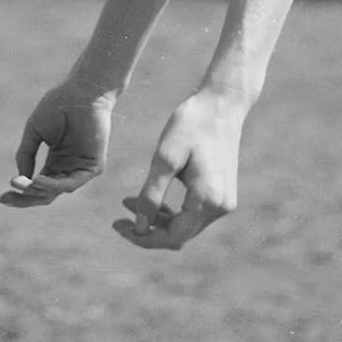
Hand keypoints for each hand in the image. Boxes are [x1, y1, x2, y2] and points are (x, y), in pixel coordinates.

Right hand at [0, 82, 115, 208]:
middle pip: (46, 193)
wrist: (81, 91)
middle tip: (6, 198)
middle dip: (26, 197)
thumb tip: (19, 179)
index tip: (2, 198)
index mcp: (56, 161)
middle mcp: (68, 168)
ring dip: (37, 190)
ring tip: (21, 184)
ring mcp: (81, 168)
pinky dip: (55, 184)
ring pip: (57, 190)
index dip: (20, 192)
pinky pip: (72, 182)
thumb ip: (26, 154)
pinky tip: (38, 180)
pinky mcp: (93, 166)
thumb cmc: (59, 106)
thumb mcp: (35, 131)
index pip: (38, 185)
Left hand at [112, 89, 244, 250]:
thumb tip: (140, 227)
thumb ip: (152, 194)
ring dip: (158, 220)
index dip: (143, 237)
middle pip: (179, 235)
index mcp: (207, 200)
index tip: (117, 225)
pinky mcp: (222, 195)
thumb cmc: (191, 124)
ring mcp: (224, 203)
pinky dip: (172, 212)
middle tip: (118, 216)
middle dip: (147, 229)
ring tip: (128, 202)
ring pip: (186, 226)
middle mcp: (220, 208)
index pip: (172, 237)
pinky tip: (152, 199)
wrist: (222, 103)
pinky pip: (194, 214)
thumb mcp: (165, 157)